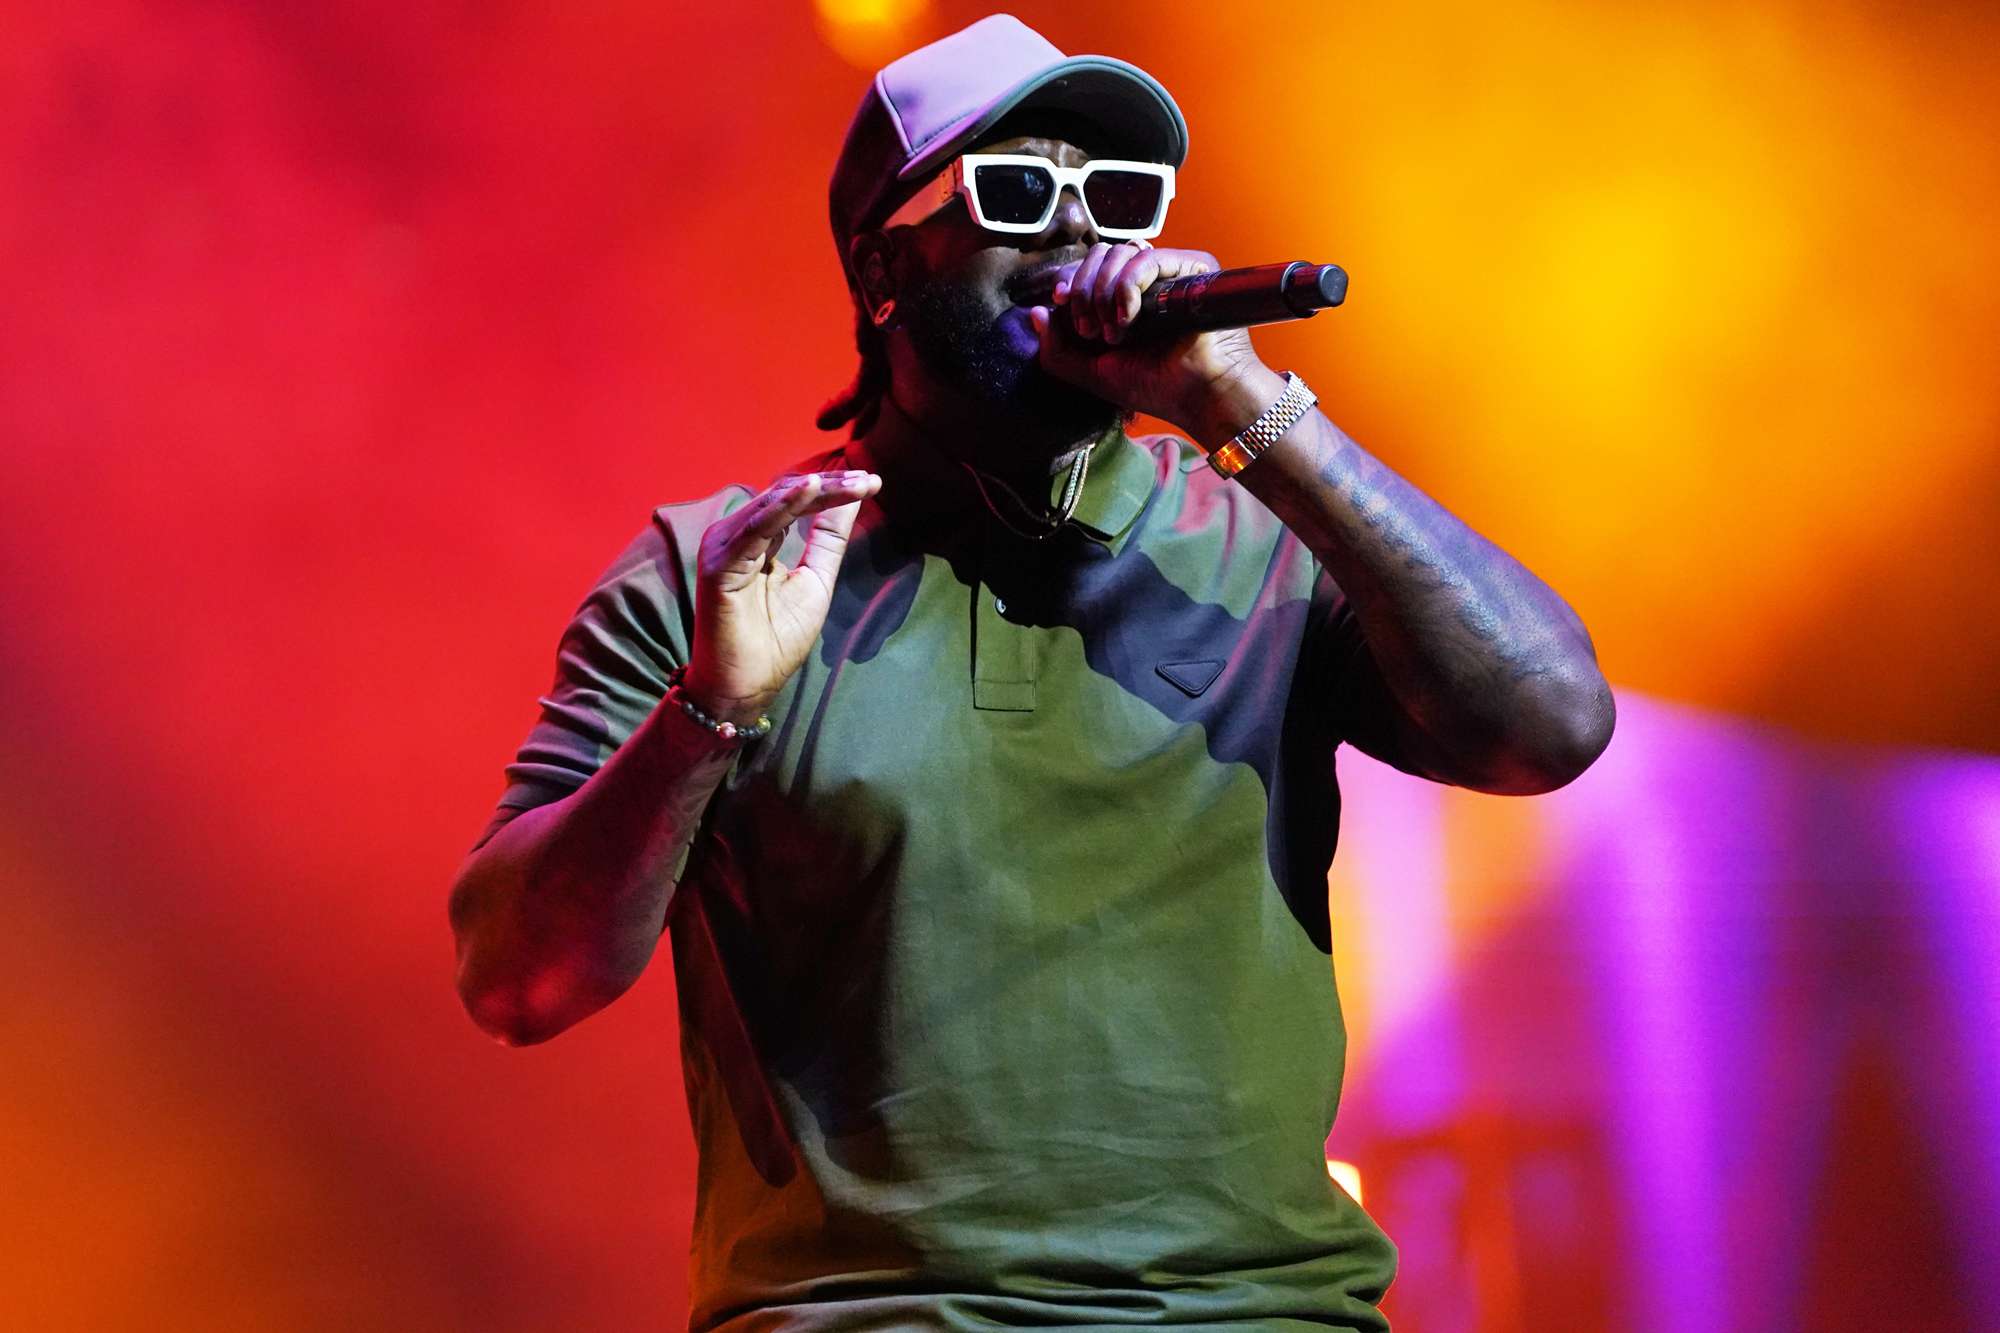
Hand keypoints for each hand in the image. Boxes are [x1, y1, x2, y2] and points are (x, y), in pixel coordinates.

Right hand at [682, 470, 880, 725]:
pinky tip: (810, 489)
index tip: (874, 483)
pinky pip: (756, 526)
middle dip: (831, 485)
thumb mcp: (816, 579)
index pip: (797, 500)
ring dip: (816, 490)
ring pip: (775, 503)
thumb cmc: (777, 639)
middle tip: (870, 481)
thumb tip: (854, 496)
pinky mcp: (718, 563)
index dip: (834, 489)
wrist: (746, 686)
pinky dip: (783, 505)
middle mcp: (737, 534)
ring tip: (853, 484)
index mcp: (758, 536)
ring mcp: (724, 545)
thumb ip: (829, 537)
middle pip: (786, 494)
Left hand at [1029, 242, 1266, 433]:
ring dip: (1103, 292)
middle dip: (1083, 290)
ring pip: (1118, 253)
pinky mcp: (1190, 268)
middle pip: (1100, 255)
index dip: (1070, 279)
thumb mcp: (1092, 373)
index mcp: (1125, 298)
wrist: (1197, 396)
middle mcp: (1146, 280)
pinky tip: (1128, 318)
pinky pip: (1145, 259)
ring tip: (1113, 332)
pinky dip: (1126, 287)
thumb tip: (1036, 312)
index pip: (1090, 268)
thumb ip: (1057, 350)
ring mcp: (1168, 272)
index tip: (1060, 300)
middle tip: (1090, 330)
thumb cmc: (1154, 387)